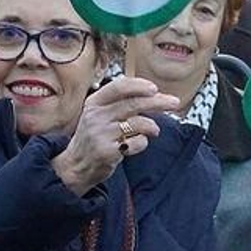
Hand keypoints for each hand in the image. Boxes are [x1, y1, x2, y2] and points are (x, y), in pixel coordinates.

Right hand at [52, 76, 178, 195]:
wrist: (76, 165)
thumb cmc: (94, 136)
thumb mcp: (98, 114)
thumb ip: (119, 102)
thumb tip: (152, 92)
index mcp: (94, 103)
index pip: (118, 87)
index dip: (138, 86)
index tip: (154, 88)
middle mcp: (96, 116)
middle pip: (133, 104)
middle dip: (158, 102)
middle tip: (174, 103)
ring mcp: (101, 134)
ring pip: (139, 123)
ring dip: (152, 126)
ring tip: (154, 130)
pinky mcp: (108, 152)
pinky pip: (137, 143)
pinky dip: (142, 143)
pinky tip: (135, 145)